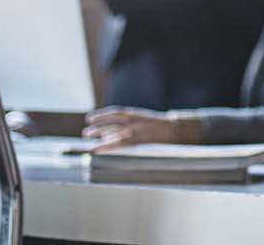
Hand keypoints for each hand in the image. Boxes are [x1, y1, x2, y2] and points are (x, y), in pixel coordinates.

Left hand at [81, 106, 203, 150]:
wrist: (178, 130)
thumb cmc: (162, 127)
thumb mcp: (146, 120)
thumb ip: (132, 123)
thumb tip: (115, 131)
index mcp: (137, 114)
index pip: (116, 112)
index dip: (102, 115)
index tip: (90, 118)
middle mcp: (135, 121)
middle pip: (112, 122)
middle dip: (98, 126)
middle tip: (86, 132)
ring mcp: (137, 131)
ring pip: (114, 133)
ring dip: (100, 137)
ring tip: (89, 142)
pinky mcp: (139, 141)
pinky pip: (120, 145)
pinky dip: (107, 146)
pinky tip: (98, 150)